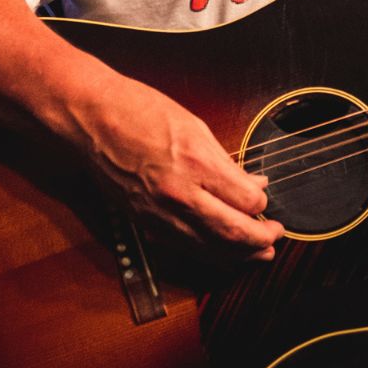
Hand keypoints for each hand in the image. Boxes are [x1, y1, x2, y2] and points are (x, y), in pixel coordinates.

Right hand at [75, 75, 284, 261]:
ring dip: (241, 255)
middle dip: (263, 240)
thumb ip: (226, 162)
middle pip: (234, 234)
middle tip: (276, 236)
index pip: (247, 201)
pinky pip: (186, 247)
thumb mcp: (195, 127)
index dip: (263, 204)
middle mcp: (180, 195)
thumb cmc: (139, 112)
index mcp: (196, 164)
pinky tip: (224, 250)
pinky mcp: (145, 223)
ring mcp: (160, 214)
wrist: (91, 120)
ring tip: (259, 253)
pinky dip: (211, 253)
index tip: (266, 200)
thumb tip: (253, 183)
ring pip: (211, 249)